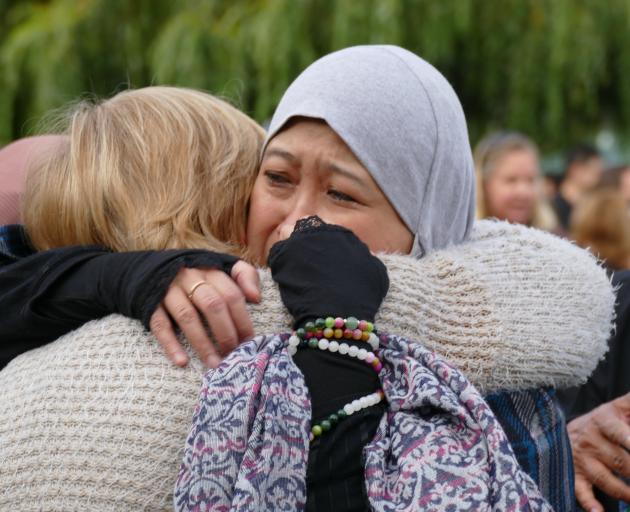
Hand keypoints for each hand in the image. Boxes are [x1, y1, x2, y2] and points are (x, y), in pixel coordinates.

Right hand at [148, 261, 260, 367]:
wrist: (153, 267)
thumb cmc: (199, 274)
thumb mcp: (223, 267)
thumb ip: (244, 275)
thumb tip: (256, 297)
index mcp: (210, 270)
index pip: (231, 295)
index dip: (242, 320)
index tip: (249, 341)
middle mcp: (189, 278)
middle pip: (212, 305)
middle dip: (226, 333)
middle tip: (233, 354)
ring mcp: (168, 291)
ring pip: (187, 317)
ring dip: (202, 343)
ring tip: (214, 364)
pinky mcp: (150, 304)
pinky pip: (160, 325)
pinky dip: (170, 344)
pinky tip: (182, 362)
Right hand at [569, 392, 629, 511]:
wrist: (562, 427)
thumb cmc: (603, 420)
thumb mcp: (618, 407)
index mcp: (604, 421)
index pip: (621, 434)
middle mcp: (591, 441)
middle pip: (621, 462)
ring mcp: (582, 460)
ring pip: (606, 480)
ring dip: (626, 493)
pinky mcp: (575, 476)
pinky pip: (581, 492)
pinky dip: (590, 504)